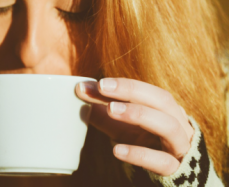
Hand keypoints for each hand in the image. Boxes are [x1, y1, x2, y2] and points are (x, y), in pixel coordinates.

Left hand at [75, 78, 193, 175]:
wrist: (167, 176)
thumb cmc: (143, 144)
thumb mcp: (120, 126)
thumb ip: (101, 109)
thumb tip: (79, 89)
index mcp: (166, 110)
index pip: (148, 91)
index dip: (125, 85)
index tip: (99, 83)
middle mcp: (178, 124)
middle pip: (162, 100)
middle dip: (132, 91)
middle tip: (103, 87)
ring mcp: (179, 147)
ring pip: (168, 126)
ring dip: (139, 114)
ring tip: (111, 109)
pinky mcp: (175, 170)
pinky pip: (161, 161)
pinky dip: (139, 154)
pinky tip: (117, 150)